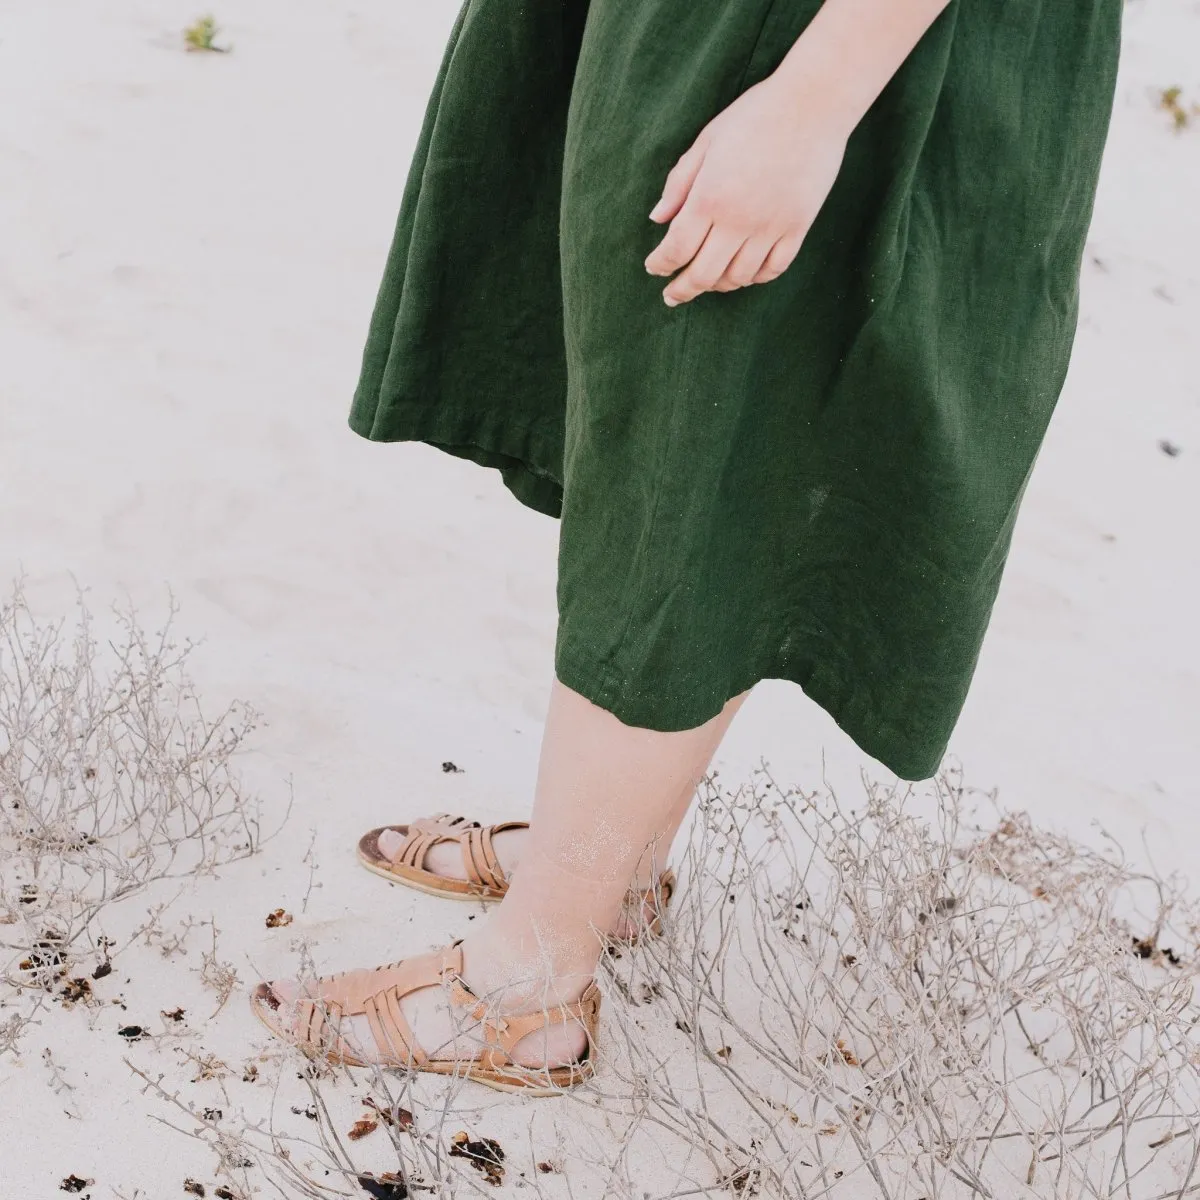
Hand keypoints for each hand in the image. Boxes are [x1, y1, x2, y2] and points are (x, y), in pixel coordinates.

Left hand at [644, 74, 848, 306]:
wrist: (814, 103)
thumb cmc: (754, 115)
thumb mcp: (707, 141)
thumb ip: (679, 183)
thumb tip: (657, 218)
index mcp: (709, 197)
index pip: (676, 249)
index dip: (661, 264)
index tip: (654, 268)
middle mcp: (738, 220)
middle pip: (703, 274)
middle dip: (683, 289)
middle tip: (672, 295)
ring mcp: (770, 227)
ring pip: (738, 277)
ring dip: (718, 284)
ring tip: (708, 281)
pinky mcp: (797, 228)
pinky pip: (773, 269)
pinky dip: (754, 277)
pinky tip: (743, 273)